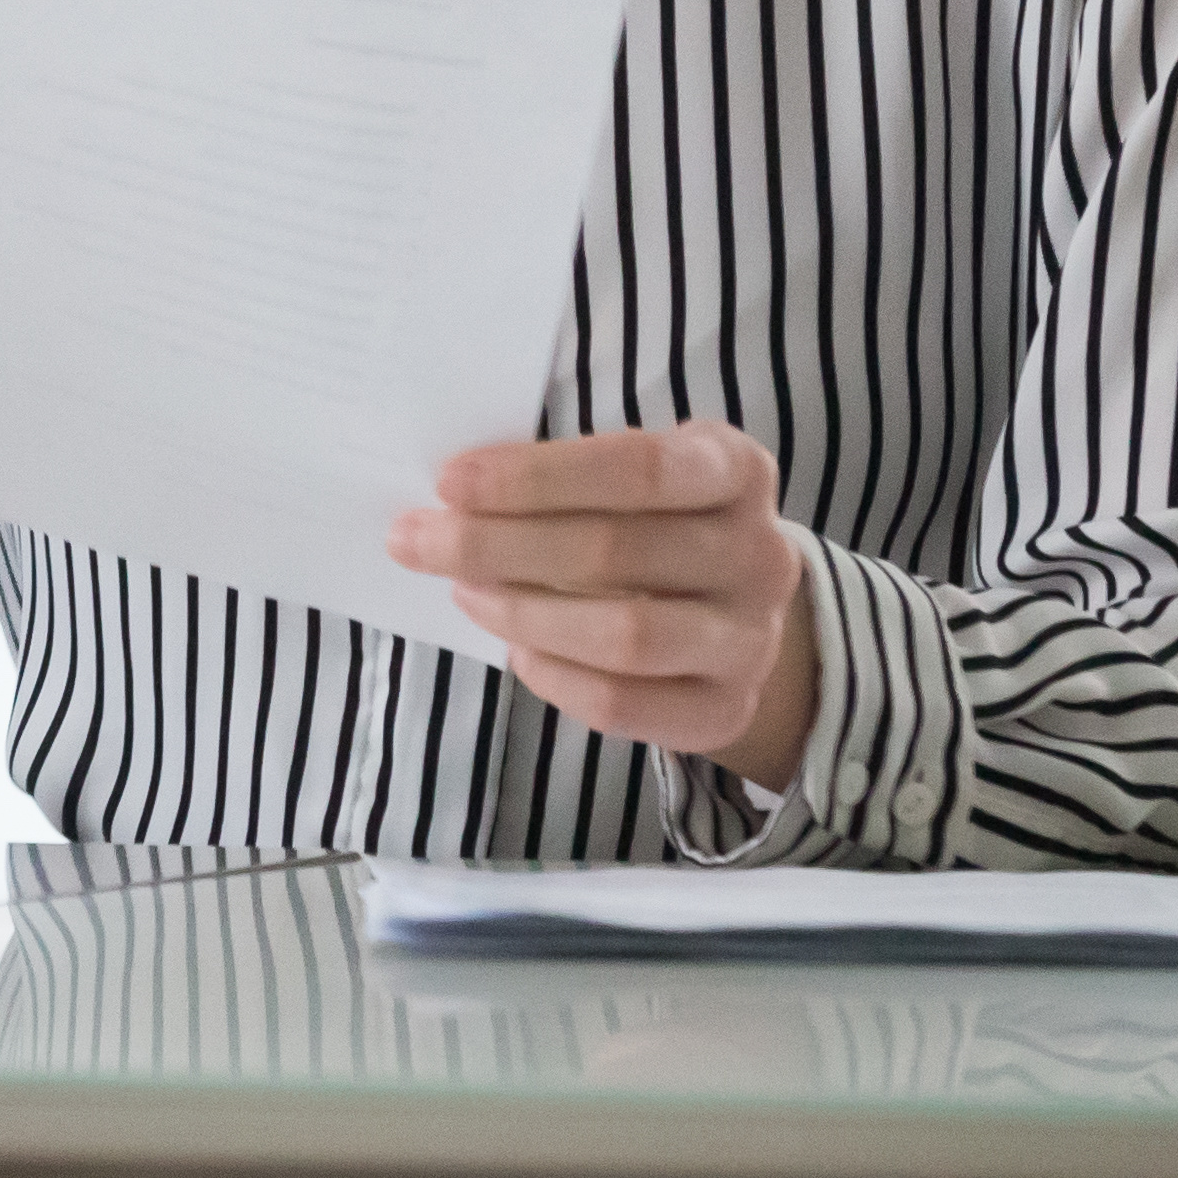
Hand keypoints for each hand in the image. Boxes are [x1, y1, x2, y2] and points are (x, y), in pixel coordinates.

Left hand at [393, 422, 818, 785]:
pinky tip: (515, 650)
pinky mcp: (726, 709)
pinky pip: (625, 703)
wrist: (731, 607)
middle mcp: (760, 555)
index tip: (450, 481)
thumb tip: (452, 494)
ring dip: (522, 613)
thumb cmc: (653, 519)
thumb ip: (562, 473)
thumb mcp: (629, 471)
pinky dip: (555, 677)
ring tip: (464, 593)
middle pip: (616, 551)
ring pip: (626, 635)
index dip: (537, 477)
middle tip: (417, 540)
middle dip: (497, 545)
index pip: (639, 469)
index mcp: (737, 470)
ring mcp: (752, 640)